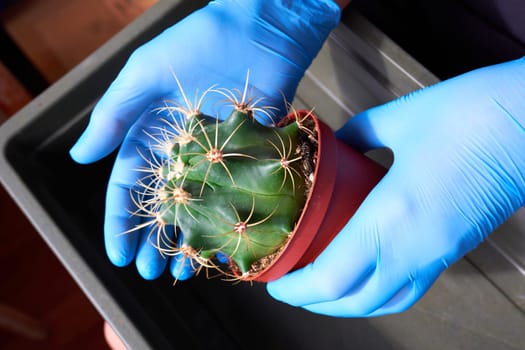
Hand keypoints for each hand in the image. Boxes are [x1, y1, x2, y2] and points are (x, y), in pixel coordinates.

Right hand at [69, 0, 339, 279]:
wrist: (259, 30)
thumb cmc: (197, 43)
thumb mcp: (144, 74)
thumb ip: (114, 115)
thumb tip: (80, 157)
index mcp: (152, 134)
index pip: (128, 185)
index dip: (120, 221)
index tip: (118, 253)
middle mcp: (182, 151)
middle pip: (163, 204)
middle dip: (154, 239)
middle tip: (149, 273)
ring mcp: (217, 157)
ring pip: (198, 207)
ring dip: (189, 238)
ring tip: (182, 271)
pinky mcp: (249, 158)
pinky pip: (236, 197)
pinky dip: (230, 222)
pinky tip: (225, 247)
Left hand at [267, 58, 524, 315]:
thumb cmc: (467, 115)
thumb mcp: (399, 119)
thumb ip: (359, 135)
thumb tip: (339, 143)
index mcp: (390, 218)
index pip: (331, 279)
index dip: (296, 290)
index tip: (274, 282)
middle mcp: (413, 249)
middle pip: (355, 302)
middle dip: (315, 304)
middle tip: (290, 287)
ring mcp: (438, 255)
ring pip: (386, 302)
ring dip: (347, 304)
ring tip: (323, 290)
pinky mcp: (455, 250)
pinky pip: (411, 289)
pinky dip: (380, 293)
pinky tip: (367, 274)